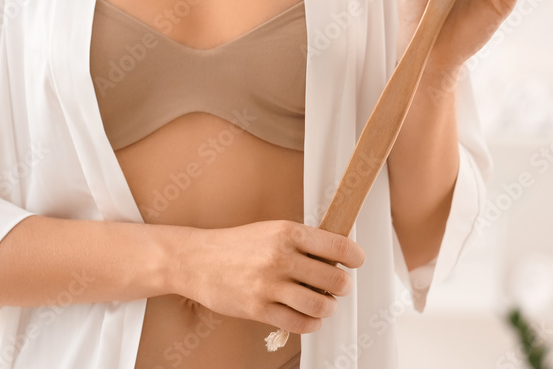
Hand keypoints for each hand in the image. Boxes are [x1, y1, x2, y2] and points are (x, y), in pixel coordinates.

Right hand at [172, 220, 365, 334]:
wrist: (197, 260)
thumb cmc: (237, 245)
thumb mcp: (271, 230)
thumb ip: (303, 242)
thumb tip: (338, 256)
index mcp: (288, 233)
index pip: (339, 247)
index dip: (355, 257)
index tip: (355, 262)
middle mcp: (281, 258)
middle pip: (336, 280)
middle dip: (342, 286)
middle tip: (337, 285)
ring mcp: (269, 285)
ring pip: (320, 305)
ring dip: (328, 307)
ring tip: (322, 302)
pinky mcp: (259, 309)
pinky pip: (299, 323)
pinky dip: (311, 323)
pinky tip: (307, 315)